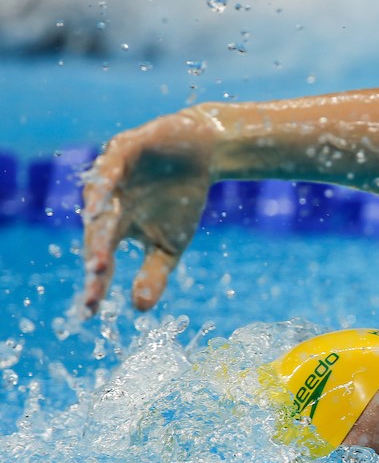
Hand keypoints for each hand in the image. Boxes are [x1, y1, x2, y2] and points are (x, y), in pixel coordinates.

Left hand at [82, 108, 217, 313]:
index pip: (102, 259)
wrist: (203, 155)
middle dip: (97, 256)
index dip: (96, 285)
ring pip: (98, 203)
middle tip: (97, 278)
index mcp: (115, 229)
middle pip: (96, 234)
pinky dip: (104, 185)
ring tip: (97, 254)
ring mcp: (112, 177)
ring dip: (96, 225)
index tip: (91, 312)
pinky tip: (100, 203)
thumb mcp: (170, 245)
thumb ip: (153, 275)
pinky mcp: (122, 150)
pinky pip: (109, 169)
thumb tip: (140, 310)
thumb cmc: (182, 201)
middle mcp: (107, 204)